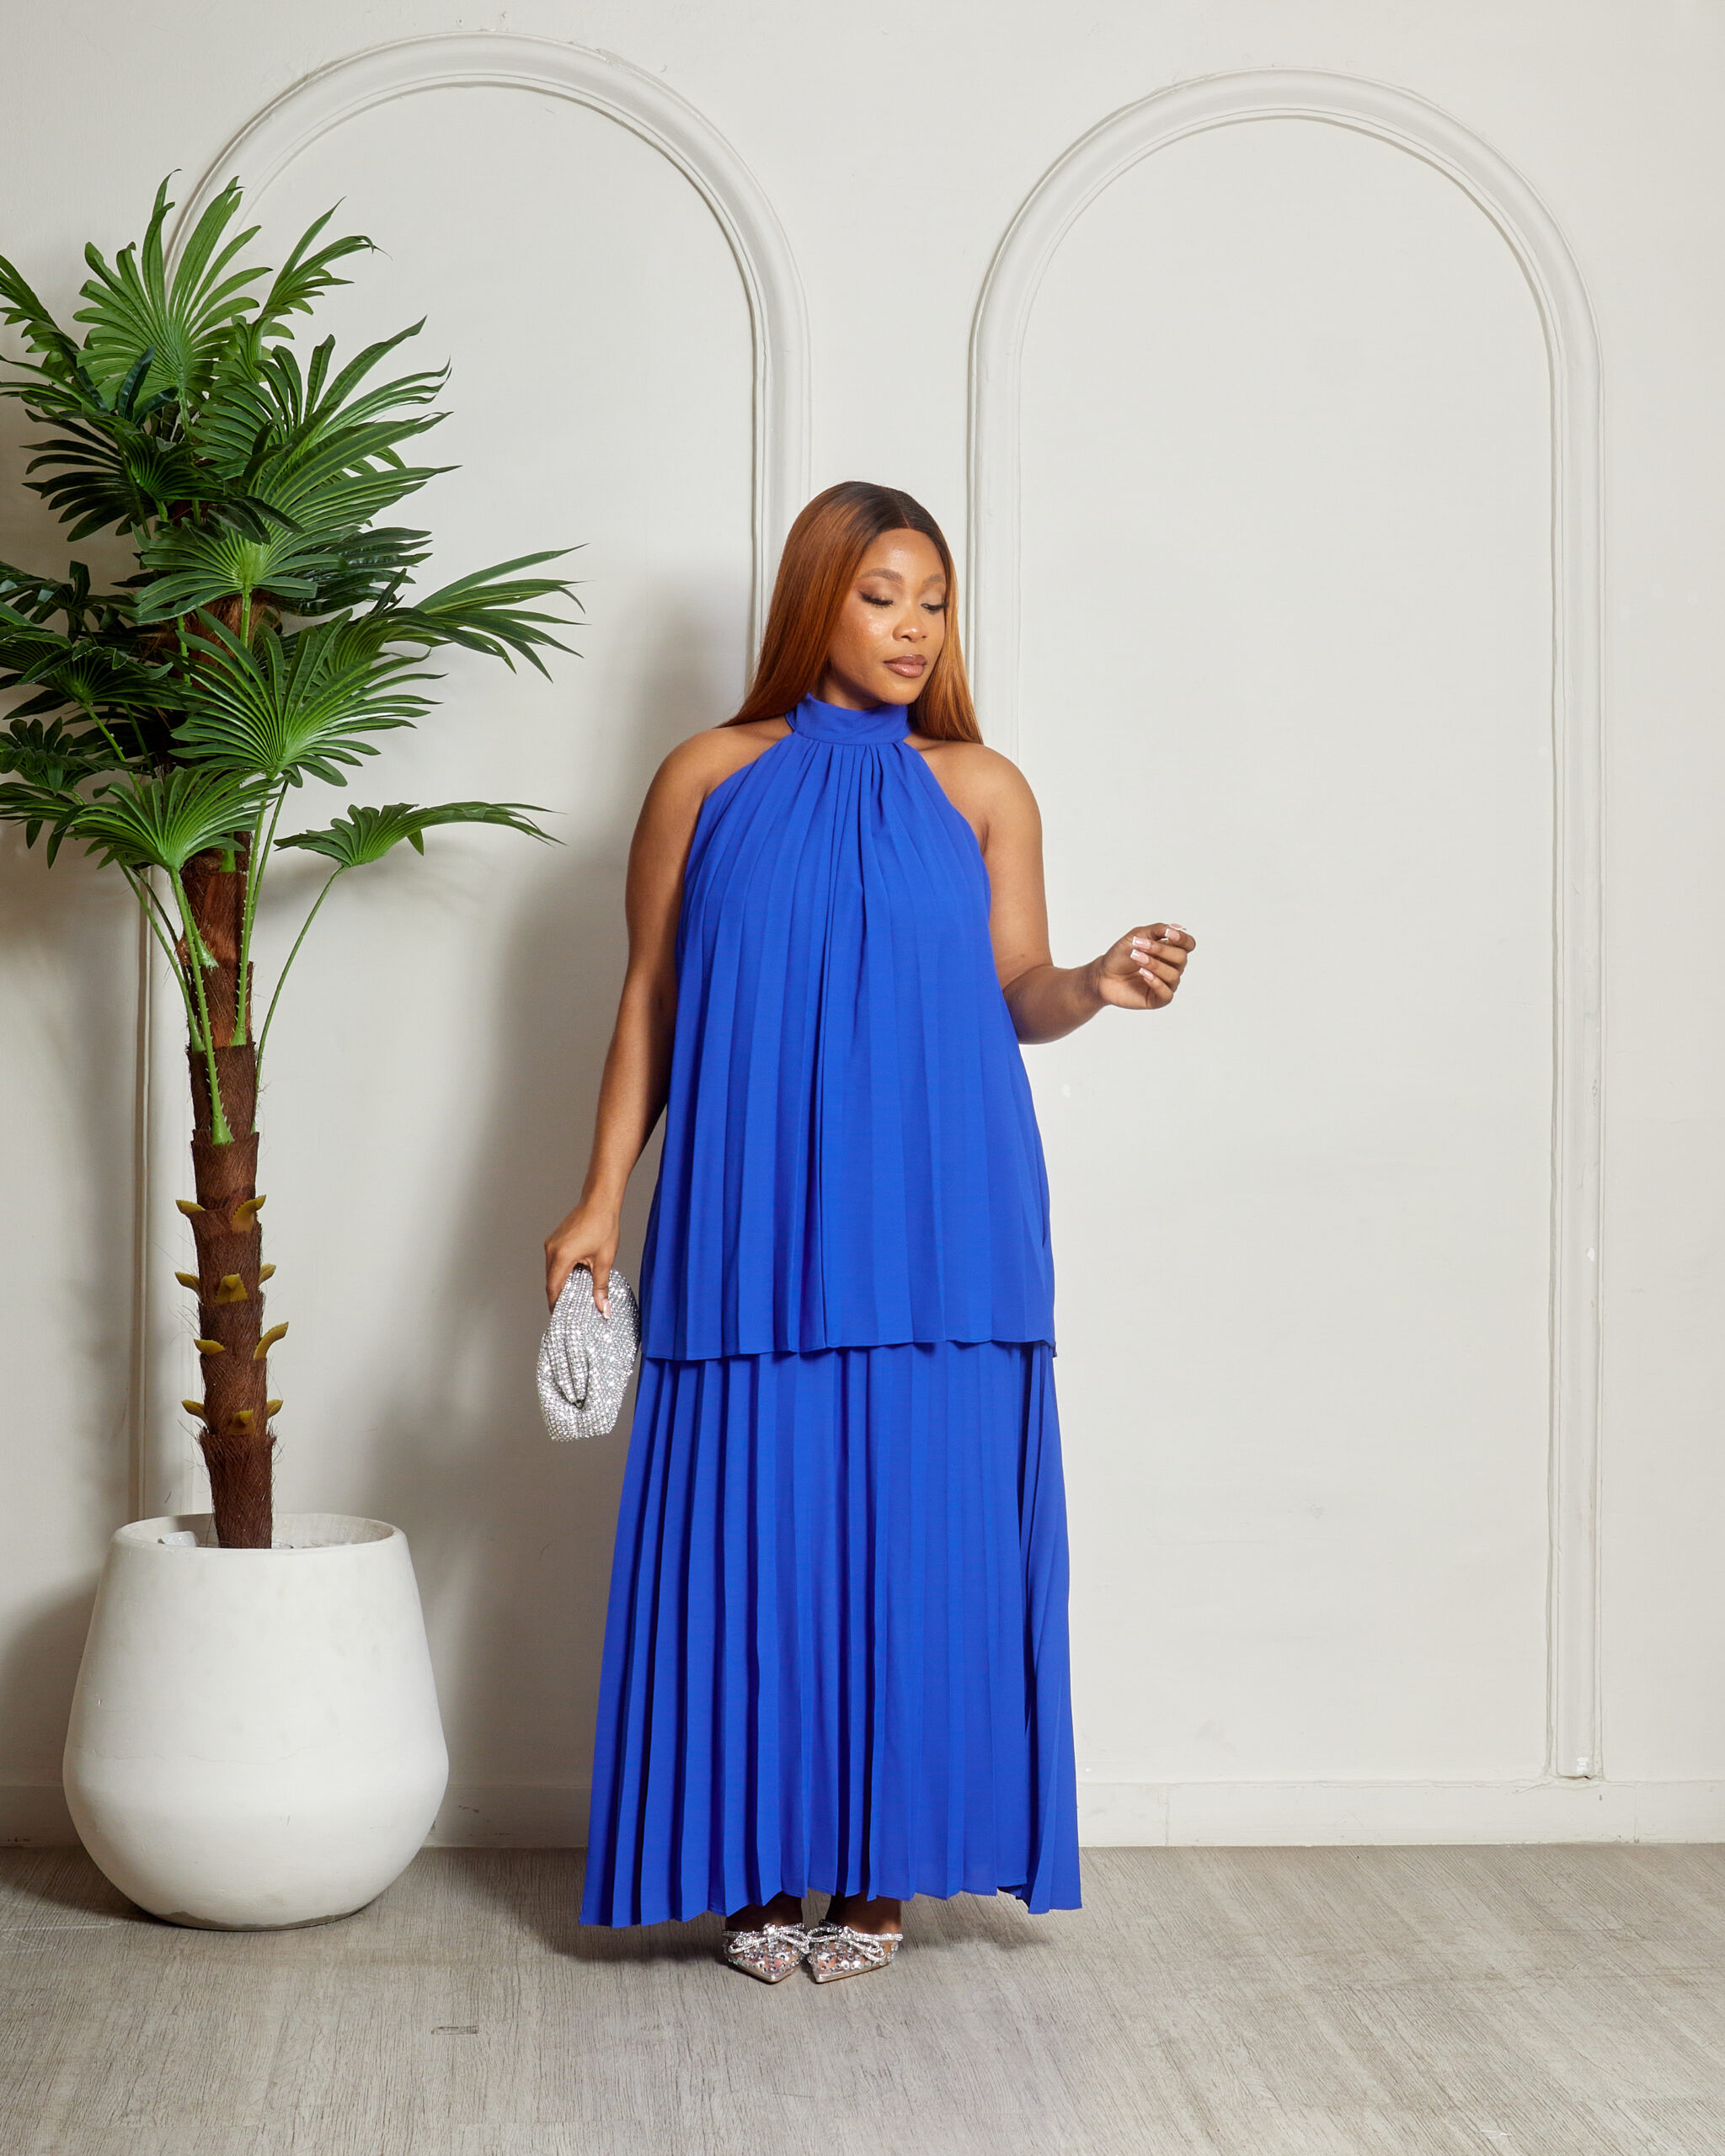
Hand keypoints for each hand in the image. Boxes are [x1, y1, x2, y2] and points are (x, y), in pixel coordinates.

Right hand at [544, 1200, 620, 1314]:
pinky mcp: (555, 1239)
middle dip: (559, 1295)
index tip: (561, 1315)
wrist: (599, 1202)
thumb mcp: (604, 1260)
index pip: (553, 1288)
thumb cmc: (603, 1226)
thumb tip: (602, 1307)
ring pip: (552, 1271)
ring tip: (574, 1294)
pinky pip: (554, 1260)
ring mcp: (551, 1243)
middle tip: (570, 1309)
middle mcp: (552, 1250)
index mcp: (561, 1257)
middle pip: (550, 1280)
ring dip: (561, 1282)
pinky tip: (575, 1275)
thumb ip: (600, 1286)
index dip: (556, 1304)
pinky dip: (562, 1270)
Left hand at [1093, 922, 1194, 1010]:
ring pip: (1174, 975)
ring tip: (1136, 958)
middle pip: (1181, 958)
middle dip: (1160, 950)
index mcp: (1169, 950)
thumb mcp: (1136, 936)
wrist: (1102, 974)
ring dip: (1154, 965)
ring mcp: (1166, 984)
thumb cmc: (1120, 956)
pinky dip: (1156, 982)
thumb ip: (1157, 930)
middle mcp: (1171, 967)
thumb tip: (1177, 928)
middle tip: (1139, 946)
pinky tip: (1143, 974)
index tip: (1167, 934)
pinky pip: (1167, 993)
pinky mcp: (1158, 999)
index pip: (1188, 944)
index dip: (1182, 939)